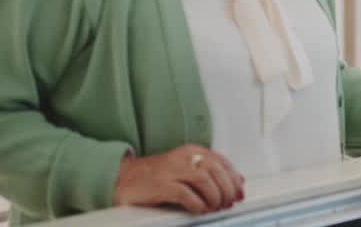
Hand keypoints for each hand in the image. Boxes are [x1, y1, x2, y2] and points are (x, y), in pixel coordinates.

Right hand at [113, 145, 244, 214]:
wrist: (121, 178)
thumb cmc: (155, 176)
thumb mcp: (185, 169)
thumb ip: (209, 173)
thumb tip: (237, 181)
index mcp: (192, 151)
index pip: (222, 161)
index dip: (234, 178)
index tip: (239, 192)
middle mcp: (183, 157)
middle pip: (216, 170)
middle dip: (227, 189)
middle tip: (228, 203)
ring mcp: (170, 170)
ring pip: (204, 180)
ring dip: (214, 197)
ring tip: (214, 208)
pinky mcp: (160, 185)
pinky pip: (185, 193)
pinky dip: (197, 203)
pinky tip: (199, 210)